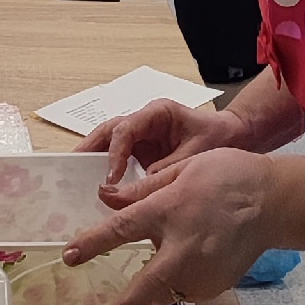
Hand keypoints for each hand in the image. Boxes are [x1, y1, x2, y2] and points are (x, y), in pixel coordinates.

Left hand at [62, 148, 277, 304]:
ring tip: (167, 264)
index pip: (122, 229)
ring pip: (165, 288)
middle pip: (147, 284)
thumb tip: (105, 198)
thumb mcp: (182, 169)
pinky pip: (185, 288)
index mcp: (171, 210)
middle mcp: (185, 246)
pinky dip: (179, 278)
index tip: (68, 257)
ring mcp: (204, 270)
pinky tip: (191, 258)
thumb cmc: (228, 176)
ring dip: (154, 285)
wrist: (276, 201)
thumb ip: (142, 190)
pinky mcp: (216, 284)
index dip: (93, 244)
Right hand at [80, 97, 250, 191]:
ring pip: (108, 142)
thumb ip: (166, 171)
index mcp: (157, 113)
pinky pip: (119, 157)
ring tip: (72, 176)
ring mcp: (141, 135)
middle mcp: (144, 121)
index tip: (110, 178)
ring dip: (92, 157)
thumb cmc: (218, 140)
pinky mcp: (142, 150)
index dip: (115, 154)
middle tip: (69, 168)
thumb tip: (138, 191)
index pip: (126, 130)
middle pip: (108, 130)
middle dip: (88, 148)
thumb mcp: (194, 156)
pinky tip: (96, 187)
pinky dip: (105, 169)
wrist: (235, 138)